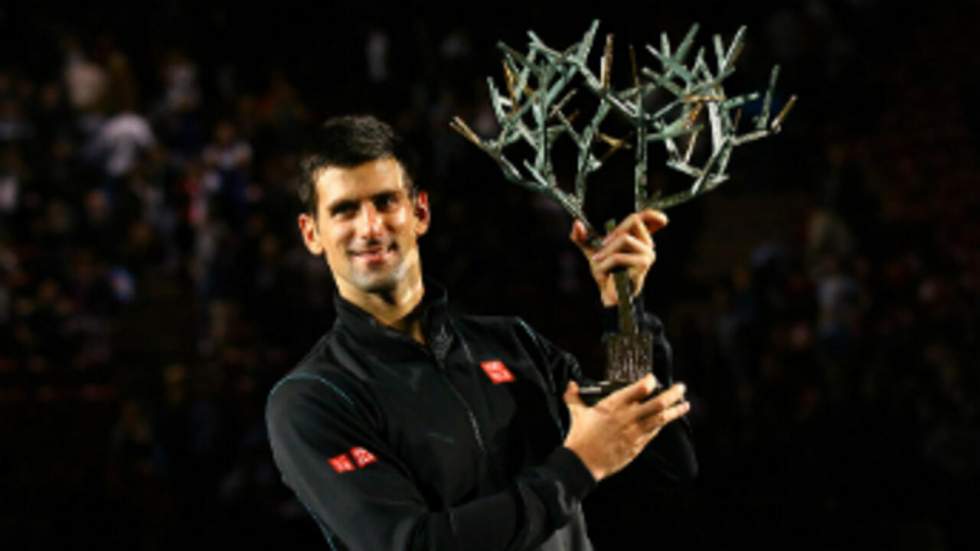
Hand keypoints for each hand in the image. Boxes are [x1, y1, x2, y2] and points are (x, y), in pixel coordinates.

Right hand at [562, 374, 689, 481]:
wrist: (583, 462)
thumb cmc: (580, 437)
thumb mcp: (577, 413)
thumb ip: (574, 396)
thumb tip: (571, 384)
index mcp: (614, 405)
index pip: (640, 388)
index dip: (650, 381)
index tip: (653, 379)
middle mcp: (628, 417)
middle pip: (658, 402)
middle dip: (673, 394)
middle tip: (681, 388)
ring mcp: (635, 432)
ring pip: (661, 419)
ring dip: (675, 411)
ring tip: (685, 405)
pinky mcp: (637, 445)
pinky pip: (654, 433)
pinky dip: (662, 425)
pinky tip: (667, 421)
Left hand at [569, 210, 667, 306]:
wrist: (608, 293)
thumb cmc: (605, 271)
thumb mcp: (592, 250)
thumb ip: (582, 236)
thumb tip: (577, 224)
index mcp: (638, 237)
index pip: (650, 218)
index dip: (654, 213)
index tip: (656, 216)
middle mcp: (647, 243)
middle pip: (635, 219)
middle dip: (614, 230)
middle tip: (601, 245)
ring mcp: (647, 254)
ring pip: (624, 238)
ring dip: (607, 250)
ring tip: (598, 261)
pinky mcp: (642, 265)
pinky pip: (619, 256)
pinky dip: (606, 263)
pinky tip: (603, 271)